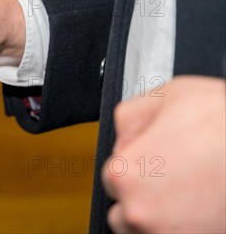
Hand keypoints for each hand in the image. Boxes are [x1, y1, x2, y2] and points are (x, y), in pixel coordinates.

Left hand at [103, 76, 225, 232]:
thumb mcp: (171, 96)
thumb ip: (131, 115)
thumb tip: (123, 131)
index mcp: (126, 174)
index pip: (112, 176)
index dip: (136, 164)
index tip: (157, 160)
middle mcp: (141, 213)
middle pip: (126, 209)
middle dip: (146, 194)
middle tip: (177, 177)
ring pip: (147, 231)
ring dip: (162, 217)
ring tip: (191, 196)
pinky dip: (186, 229)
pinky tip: (202, 211)